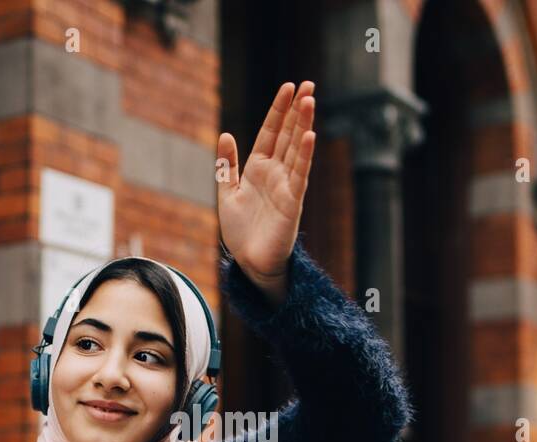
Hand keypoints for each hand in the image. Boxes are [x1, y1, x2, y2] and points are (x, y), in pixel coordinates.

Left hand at [217, 80, 316, 305]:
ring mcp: (286, 186)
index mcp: (258, 168)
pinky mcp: (292, 202)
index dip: (278, 110)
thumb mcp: (227, 193)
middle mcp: (275, 173)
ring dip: (303, 124)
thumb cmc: (241, 232)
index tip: (288, 87)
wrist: (250, 262)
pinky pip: (300, 174)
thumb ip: (227, 165)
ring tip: (310, 99)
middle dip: (297, 110)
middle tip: (308, 83)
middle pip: (288, 135)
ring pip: (296, 149)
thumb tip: (225, 134)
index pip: (271, 132)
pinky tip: (310, 135)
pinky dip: (305, 155)